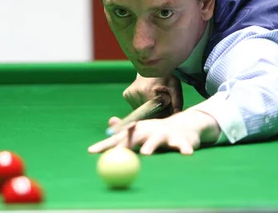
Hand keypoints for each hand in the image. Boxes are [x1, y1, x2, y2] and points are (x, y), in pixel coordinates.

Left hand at [87, 110, 220, 155]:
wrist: (185, 125)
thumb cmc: (158, 131)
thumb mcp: (141, 130)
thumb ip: (124, 132)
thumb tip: (109, 123)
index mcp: (138, 130)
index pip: (119, 138)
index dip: (105, 145)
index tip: (91, 151)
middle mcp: (149, 130)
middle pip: (135, 137)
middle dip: (126, 144)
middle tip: (116, 154)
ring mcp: (165, 133)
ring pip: (156, 140)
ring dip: (151, 146)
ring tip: (146, 153)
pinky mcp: (181, 139)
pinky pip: (181, 145)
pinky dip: (183, 149)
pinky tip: (185, 154)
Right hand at [124, 73, 182, 116]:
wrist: (153, 67)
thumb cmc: (165, 77)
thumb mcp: (174, 88)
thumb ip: (176, 102)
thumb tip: (176, 115)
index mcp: (147, 90)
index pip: (155, 112)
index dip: (163, 113)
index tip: (168, 109)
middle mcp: (135, 92)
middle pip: (148, 113)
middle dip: (157, 112)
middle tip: (163, 103)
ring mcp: (129, 93)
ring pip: (141, 111)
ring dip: (149, 110)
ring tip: (154, 99)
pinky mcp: (126, 94)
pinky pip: (136, 107)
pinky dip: (143, 106)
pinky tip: (147, 97)